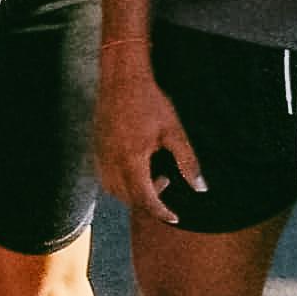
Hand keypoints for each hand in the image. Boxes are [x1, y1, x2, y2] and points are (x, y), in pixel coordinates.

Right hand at [97, 45, 205, 221]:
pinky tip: (133, 169)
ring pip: (113, 190)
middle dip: (147, 201)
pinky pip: (104, 177)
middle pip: (127, 199)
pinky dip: (118, 183)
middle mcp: (112, 162)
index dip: (161, 212)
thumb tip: (200, 186)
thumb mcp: (174, 131)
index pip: (145, 199)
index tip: (173, 217)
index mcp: (132, 160)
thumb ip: (187, 162)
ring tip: (150, 177)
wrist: (122, 78)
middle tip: (165, 182)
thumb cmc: (149, 102)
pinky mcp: (96, 148)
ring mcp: (101, 155)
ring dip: (131, 194)